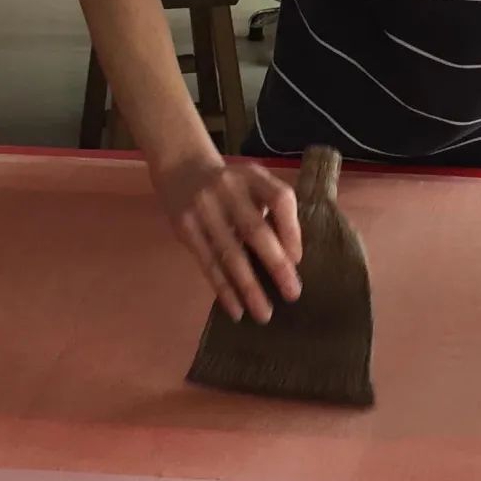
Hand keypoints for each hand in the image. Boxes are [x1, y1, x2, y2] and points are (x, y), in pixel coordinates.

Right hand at [152, 151, 302, 322]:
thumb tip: (292, 259)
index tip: (299, 260)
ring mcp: (203, 209)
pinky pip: (207, 264)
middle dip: (276, 265)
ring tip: (264, 314)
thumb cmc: (233, 185)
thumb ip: (275, 211)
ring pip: (229, 254)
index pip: (280, 200)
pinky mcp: (186, 228)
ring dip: (248, 288)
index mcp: (254, 177)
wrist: (181, 167)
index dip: (292, 230)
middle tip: (292, 294)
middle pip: (255, 230)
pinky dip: (223, 289)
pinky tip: (236, 309)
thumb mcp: (256, 184)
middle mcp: (228, 190)